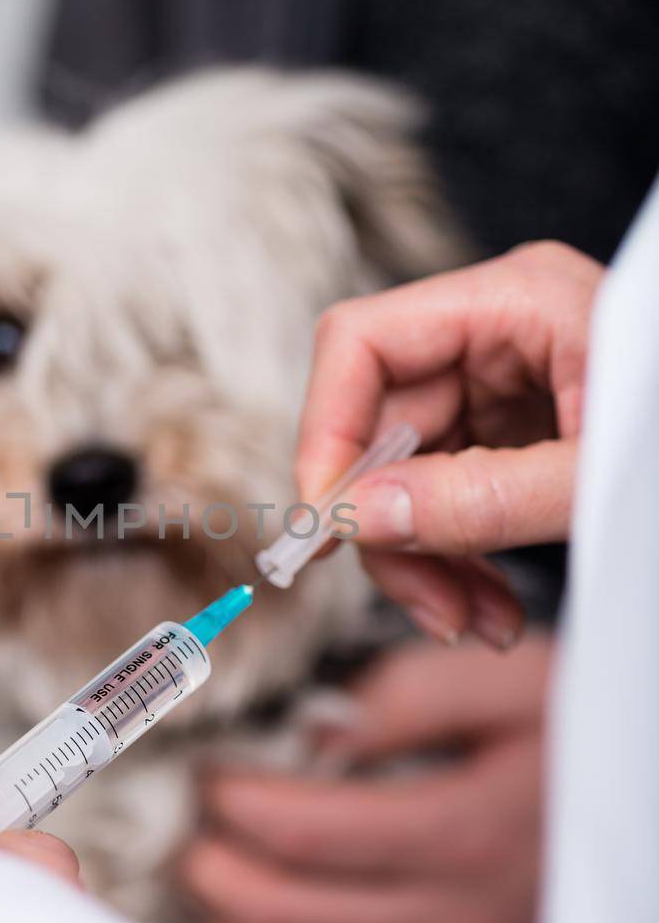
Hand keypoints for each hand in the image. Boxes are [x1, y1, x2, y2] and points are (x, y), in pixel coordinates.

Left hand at [179, 636, 550, 922]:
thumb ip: (411, 692)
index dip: (234, 805)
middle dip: (217, 874)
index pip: (304, 834)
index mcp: (467, 833)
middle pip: (289, 920)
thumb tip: (315, 733)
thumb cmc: (581, 738)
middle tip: (196, 838)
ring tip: (213, 904)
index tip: (212, 778)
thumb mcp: (515, 681)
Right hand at [298, 240, 601, 643]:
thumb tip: (359, 518)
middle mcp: (496, 333)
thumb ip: (478, 498)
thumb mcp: (594, 478)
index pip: (361, 342)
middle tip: (426, 608)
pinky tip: (486, 609)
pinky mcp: (517, 432)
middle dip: (393, 528)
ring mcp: (505, 382)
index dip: (328, 431)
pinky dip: (459, 559)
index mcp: (513, 300)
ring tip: (471, 623)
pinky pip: (452, 495)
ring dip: (427, 560)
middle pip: (380, 424)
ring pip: (409, 473)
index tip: (330, 525)